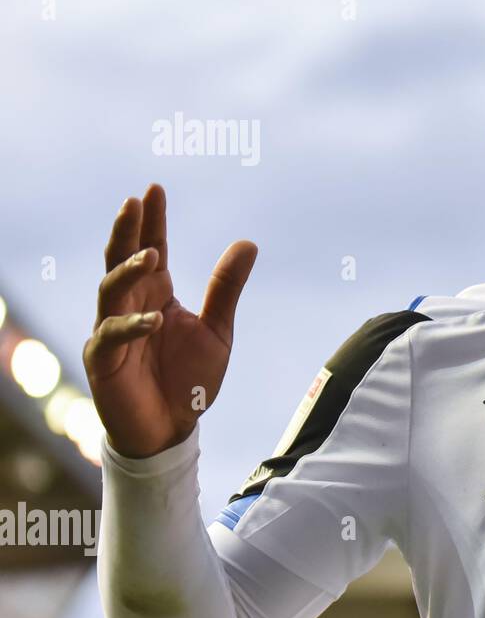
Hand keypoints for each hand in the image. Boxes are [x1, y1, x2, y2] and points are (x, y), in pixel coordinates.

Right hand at [83, 183, 257, 458]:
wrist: (172, 428)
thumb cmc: (189, 379)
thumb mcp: (218, 330)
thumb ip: (226, 288)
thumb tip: (248, 242)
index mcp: (156, 294)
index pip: (150, 247)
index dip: (152, 220)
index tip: (154, 189)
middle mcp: (129, 305)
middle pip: (120, 259)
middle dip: (126, 230)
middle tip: (133, 202)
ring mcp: (112, 330)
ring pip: (110, 290)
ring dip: (129, 270)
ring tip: (153, 255)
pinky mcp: (103, 360)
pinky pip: (112, 335)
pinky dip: (132, 325)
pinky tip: (155, 317)